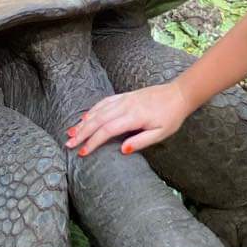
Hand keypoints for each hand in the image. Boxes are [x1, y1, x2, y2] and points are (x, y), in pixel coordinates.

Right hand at [67, 80, 190, 156]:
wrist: (178, 94)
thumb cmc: (171, 116)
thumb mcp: (160, 133)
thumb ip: (141, 141)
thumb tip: (122, 150)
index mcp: (133, 117)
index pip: (107, 130)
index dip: (93, 142)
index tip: (83, 152)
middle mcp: (125, 106)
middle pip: (97, 119)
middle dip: (81, 132)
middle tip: (69, 144)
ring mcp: (124, 99)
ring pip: (98, 110)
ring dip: (83, 122)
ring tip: (71, 132)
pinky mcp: (125, 96)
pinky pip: (104, 102)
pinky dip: (92, 110)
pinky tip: (85, 117)